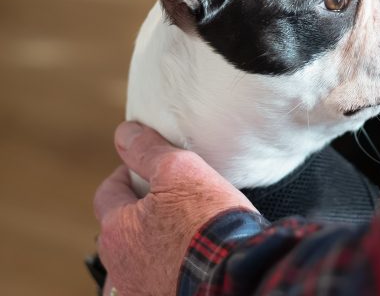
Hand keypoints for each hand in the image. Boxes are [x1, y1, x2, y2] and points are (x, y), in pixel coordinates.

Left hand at [93, 121, 255, 294]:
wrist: (237, 274)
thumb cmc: (208, 223)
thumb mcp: (181, 171)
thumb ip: (148, 151)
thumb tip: (125, 134)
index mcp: (117, 231)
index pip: (108, 192)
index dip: (129, 174)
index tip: (151, 168)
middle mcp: (120, 266)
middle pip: (123, 228)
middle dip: (141, 212)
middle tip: (173, 199)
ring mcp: (139, 289)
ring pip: (138, 258)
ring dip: (152, 245)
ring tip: (184, 232)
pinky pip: (157, 280)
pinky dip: (167, 269)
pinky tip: (188, 260)